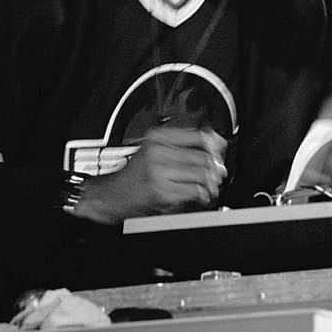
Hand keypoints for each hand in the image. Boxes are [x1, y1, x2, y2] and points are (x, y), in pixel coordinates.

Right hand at [73, 127, 226, 224]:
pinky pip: (193, 191)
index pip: (197, 136)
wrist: (110, 195)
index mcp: (158, 138)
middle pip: (202, 157)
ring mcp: (160, 172)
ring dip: (211, 182)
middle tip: (219, 172)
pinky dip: (202, 194)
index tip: (220, 150)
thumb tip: (212, 141)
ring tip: (212, 185)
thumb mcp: (153, 149)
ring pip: (200, 175)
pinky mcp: (162, 192)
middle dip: (216, 167)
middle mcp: (159, 152)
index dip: (214, 144)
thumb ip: (180, 143)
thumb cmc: (134, 174)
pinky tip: (201, 195)